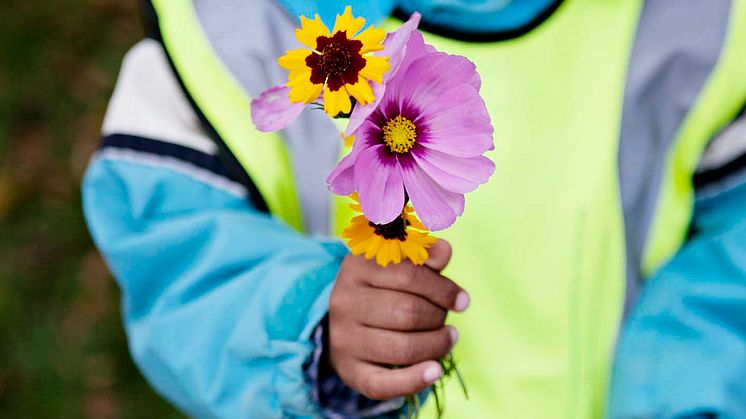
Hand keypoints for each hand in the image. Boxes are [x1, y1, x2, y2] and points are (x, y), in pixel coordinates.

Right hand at [327, 239, 469, 399]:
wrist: (349, 324)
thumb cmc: (385, 288)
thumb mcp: (400, 264)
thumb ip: (424, 256)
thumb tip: (443, 251)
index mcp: (357, 266)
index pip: (409, 275)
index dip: (443, 289)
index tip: (462, 301)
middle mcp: (344, 301)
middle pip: (407, 312)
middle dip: (438, 317)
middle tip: (444, 319)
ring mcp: (344, 338)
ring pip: (402, 347)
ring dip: (436, 345)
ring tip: (447, 338)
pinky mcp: (350, 370)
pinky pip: (383, 383)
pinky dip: (414, 380)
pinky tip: (435, 371)